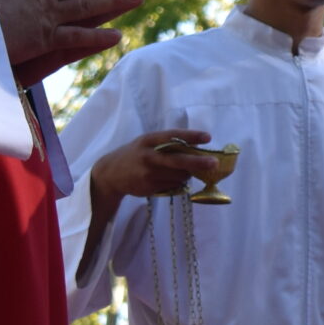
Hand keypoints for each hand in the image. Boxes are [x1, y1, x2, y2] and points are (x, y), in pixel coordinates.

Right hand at [78, 129, 217, 285]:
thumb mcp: (146, 143)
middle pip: (177, 161)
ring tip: (185, 171)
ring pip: (178, 175)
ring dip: (188, 174)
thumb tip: (196, 148)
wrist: (109, 174)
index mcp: (148, 141)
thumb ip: (166, 144)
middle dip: (198, 162)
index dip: (191, 136)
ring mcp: (147, 174)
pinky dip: (178, 182)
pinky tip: (171, 179)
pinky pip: (171, 185)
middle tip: (214, 163)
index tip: (208, 137)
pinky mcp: (148, 188)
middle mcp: (147, 157)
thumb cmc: (135, 154)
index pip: (172, 136)